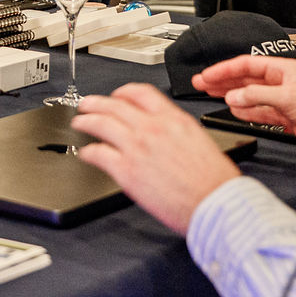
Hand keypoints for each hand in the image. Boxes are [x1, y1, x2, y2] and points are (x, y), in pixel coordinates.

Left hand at [71, 84, 241, 235]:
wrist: (215, 204)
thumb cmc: (215, 180)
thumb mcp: (200, 140)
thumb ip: (177, 131)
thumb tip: (165, 132)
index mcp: (174, 119)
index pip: (141, 93)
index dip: (123, 92)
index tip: (117, 96)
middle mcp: (153, 128)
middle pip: (115, 105)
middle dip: (97, 103)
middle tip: (87, 104)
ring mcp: (137, 147)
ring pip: (102, 124)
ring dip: (86, 121)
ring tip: (80, 122)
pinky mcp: (126, 170)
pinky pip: (98, 154)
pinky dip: (89, 151)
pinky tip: (86, 153)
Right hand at [193, 55, 295, 178]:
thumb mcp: (287, 98)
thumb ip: (256, 96)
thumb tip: (233, 97)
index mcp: (281, 70)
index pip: (245, 65)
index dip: (223, 69)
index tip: (206, 75)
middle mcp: (281, 83)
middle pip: (245, 79)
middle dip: (222, 81)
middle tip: (202, 83)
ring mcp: (282, 100)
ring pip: (250, 95)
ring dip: (231, 96)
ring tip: (212, 95)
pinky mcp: (285, 117)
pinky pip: (259, 112)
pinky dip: (246, 112)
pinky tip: (235, 112)